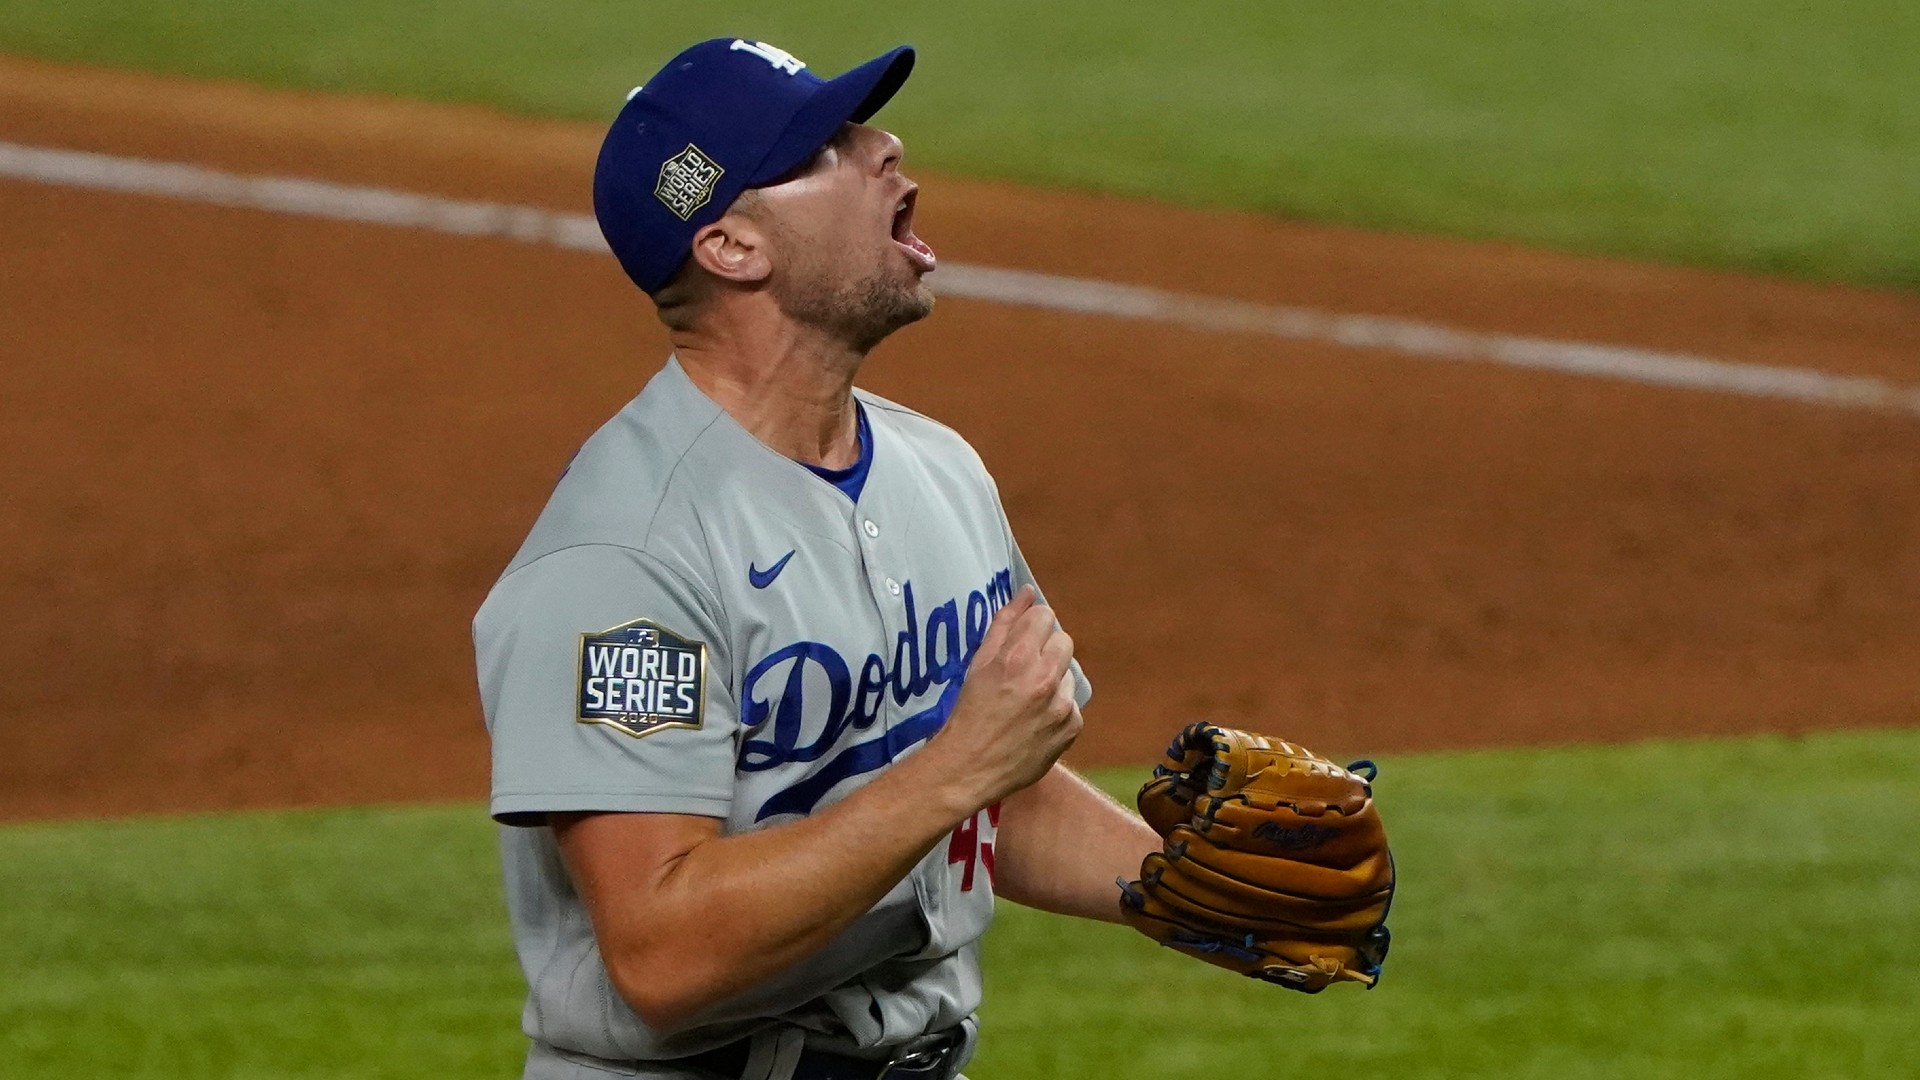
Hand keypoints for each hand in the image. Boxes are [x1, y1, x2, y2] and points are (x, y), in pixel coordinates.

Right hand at [921, 585, 1081, 811]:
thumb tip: (1027, 592)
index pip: (1045, 616)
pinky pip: (1071, 705)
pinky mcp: (1071, 727)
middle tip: (1025, 671)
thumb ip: (1005, 623)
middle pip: (1064, 641)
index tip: (1024, 640)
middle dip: (1047, 650)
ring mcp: (1061, 705)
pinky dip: (1057, 710)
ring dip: (1052, 681)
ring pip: (1068, 674)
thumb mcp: (979, 663)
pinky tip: (1035, 722)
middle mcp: (1044, 678)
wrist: (971, 766)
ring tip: (1027, 702)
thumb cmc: (970, 712)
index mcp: (1018, 657)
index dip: (1033, 626)